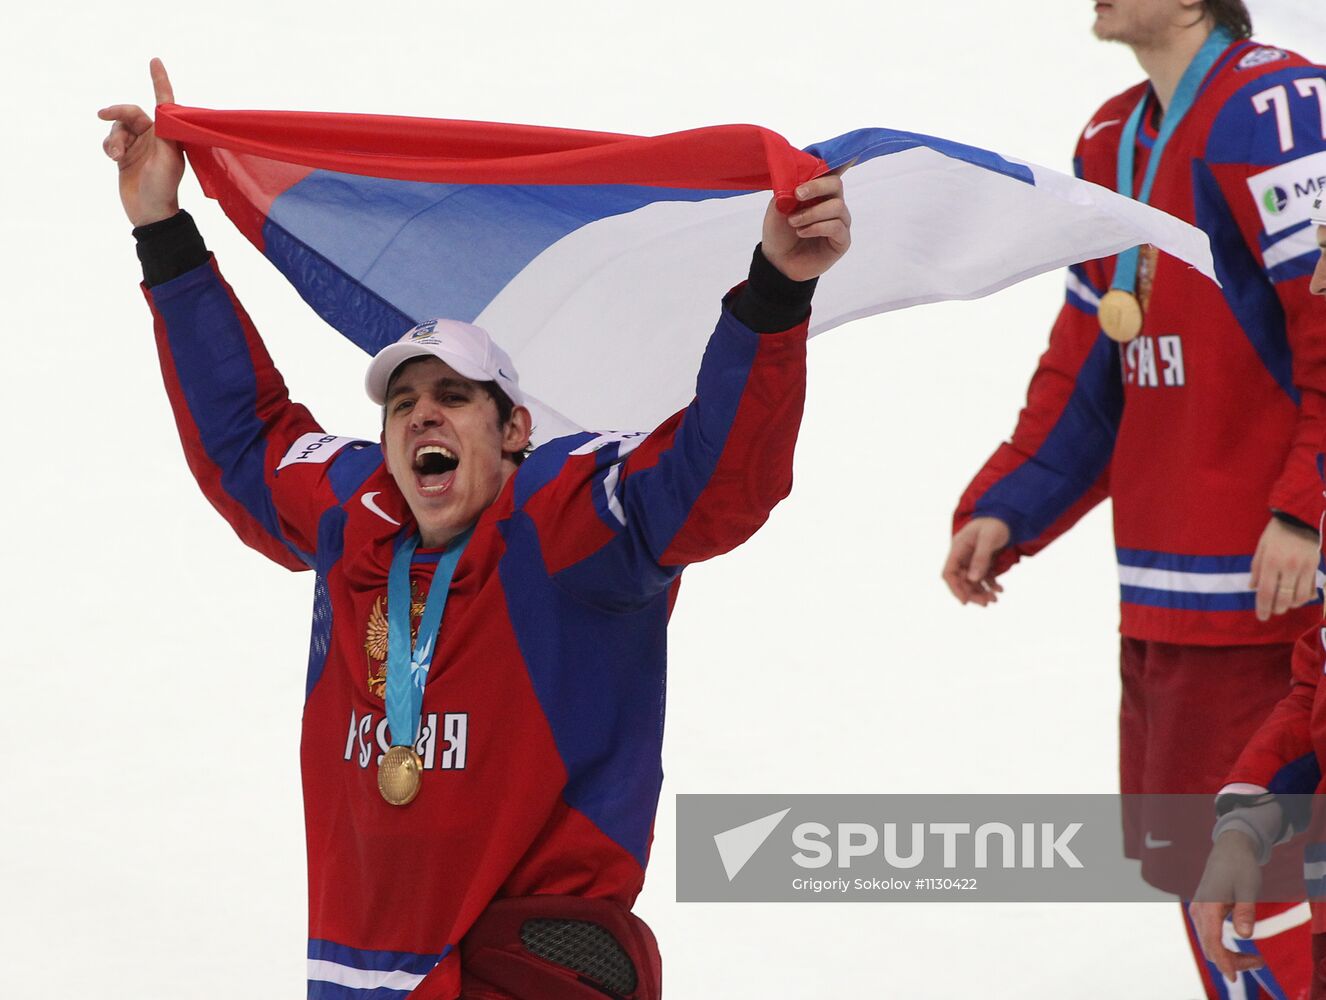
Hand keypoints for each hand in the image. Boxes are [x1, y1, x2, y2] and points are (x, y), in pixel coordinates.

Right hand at [98, 58, 184, 226]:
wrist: (148, 212)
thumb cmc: (163, 187)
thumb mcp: (167, 158)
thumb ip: (164, 133)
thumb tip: (164, 107)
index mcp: (170, 135)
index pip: (164, 103)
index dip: (160, 81)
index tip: (155, 61)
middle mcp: (155, 137)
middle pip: (131, 113)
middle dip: (118, 113)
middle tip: (103, 114)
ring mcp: (139, 146)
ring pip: (118, 128)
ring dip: (113, 138)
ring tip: (115, 155)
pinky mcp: (124, 155)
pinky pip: (110, 140)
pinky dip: (108, 146)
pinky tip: (112, 157)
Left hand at [761, 169, 850, 281]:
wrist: (777, 261)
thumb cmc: (779, 232)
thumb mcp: (778, 206)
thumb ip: (789, 188)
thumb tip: (802, 175)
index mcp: (818, 192)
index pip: (832, 172)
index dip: (837, 162)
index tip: (833, 159)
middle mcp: (832, 204)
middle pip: (836, 184)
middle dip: (816, 187)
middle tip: (798, 194)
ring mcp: (840, 222)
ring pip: (836, 207)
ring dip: (812, 213)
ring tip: (794, 222)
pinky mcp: (842, 240)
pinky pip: (836, 227)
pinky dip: (817, 227)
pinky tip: (802, 232)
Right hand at [942, 517, 1010, 605]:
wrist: (1007, 516)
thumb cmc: (996, 523)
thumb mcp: (988, 539)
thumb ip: (980, 558)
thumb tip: (973, 579)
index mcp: (958, 548)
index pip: (949, 572)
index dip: (955, 588)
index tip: (965, 601)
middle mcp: (962, 555)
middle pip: (961, 580)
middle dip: (972, 593)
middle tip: (987, 603)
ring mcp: (971, 558)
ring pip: (971, 581)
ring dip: (981, 592)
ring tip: (994, 600)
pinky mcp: (982, 561)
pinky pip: (982, 577)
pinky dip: (990, 584)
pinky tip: (999, 589)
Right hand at [1189, 830, 1264, 983]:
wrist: (1229, 849)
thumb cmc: (1241, 866)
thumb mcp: (1249, 888)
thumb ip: (1246, 911)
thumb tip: (1246, 935)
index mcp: (1208, 906)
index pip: (1212, 941)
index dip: (1223, 961)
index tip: (1234, 978)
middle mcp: (1198, 911)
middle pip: (1210, 947)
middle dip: (1232, 962)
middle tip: (1260, 962)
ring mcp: (1198, 912)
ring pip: (1209, 944)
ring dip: (1229, 956)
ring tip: (1256, 959)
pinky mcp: (1203, 912)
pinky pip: (1209, 937)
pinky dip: (1224, 948)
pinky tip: (1241, 949)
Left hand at [1250, 516, 1319, 620]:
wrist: (1299, 519)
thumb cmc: (1276, 534)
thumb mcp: (1261, 548)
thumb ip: (1256, 569)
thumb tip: (1252, 588)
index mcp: (1271, 562)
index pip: (1266, 592)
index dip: (1263, 608)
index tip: (1262, 617)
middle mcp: (1288, 567)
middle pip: (1284, 598)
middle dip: (1278, 609)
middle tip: (1273, 611)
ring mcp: (1304, 568)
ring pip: (1299, 597)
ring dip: (1291, 605)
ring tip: (1285, 604)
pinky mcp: (1315, 566)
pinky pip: (1311, 589)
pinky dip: (1304, 597)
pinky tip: (1298, 598)